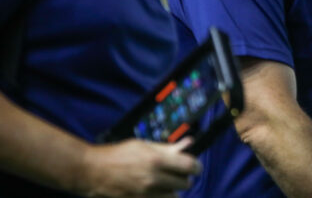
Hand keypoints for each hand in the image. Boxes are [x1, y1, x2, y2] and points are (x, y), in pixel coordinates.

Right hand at [80, 137, 201, 197]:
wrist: (92, 171)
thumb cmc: (117, 154)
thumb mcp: (144, 145)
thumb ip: (168, 147)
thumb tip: (188, 142)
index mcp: (157, 160)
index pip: (190, 166)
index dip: (196, 166)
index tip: (195, 167)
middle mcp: (154, 179)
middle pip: (185, 183)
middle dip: (184, 178)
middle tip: (177, 174)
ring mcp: (146, 194)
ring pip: (174, 196)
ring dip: (173, 190)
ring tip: (165, 183)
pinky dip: (161, 196)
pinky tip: (155, 191)